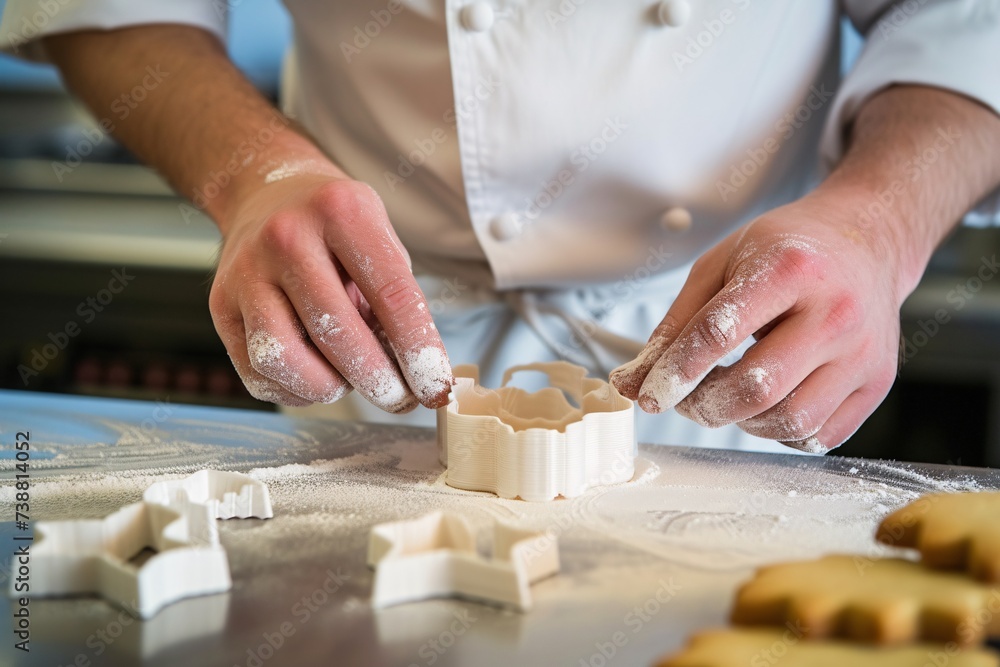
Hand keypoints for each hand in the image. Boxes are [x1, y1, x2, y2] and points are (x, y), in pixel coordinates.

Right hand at [210, 173, 452, 410]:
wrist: (264, 194)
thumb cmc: (336, 227)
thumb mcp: (379, 238)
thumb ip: (399, 300)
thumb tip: (419, 374)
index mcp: (341, 211)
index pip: (392, 295)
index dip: (419, 351)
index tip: (436, 386)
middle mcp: (286, 237)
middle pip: (337, 334)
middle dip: (378, 381)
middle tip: (399, 399)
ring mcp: (246, 271)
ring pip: (283, 358)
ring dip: (329, 387)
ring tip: (349, 380)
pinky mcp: (219, 304)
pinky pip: (257, 372)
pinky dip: (295, 390)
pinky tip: (317, 377)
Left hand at [610, 187, 904, 451]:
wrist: (866, 242)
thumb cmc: (787, 251)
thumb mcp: (721, 265)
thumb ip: (675, 324)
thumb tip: (632, 382)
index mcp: (790, 269)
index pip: (719, 333)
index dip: (675, 372)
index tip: (649, 396)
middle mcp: (836, 312)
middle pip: (757, 388)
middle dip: (705, 405)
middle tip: (686, 399)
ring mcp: (863, 352)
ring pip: (790, 420)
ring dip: (741, 422)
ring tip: (727, 396)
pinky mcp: (877, 383)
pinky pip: (820, 435)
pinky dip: (780, 432)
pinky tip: (767, 405)